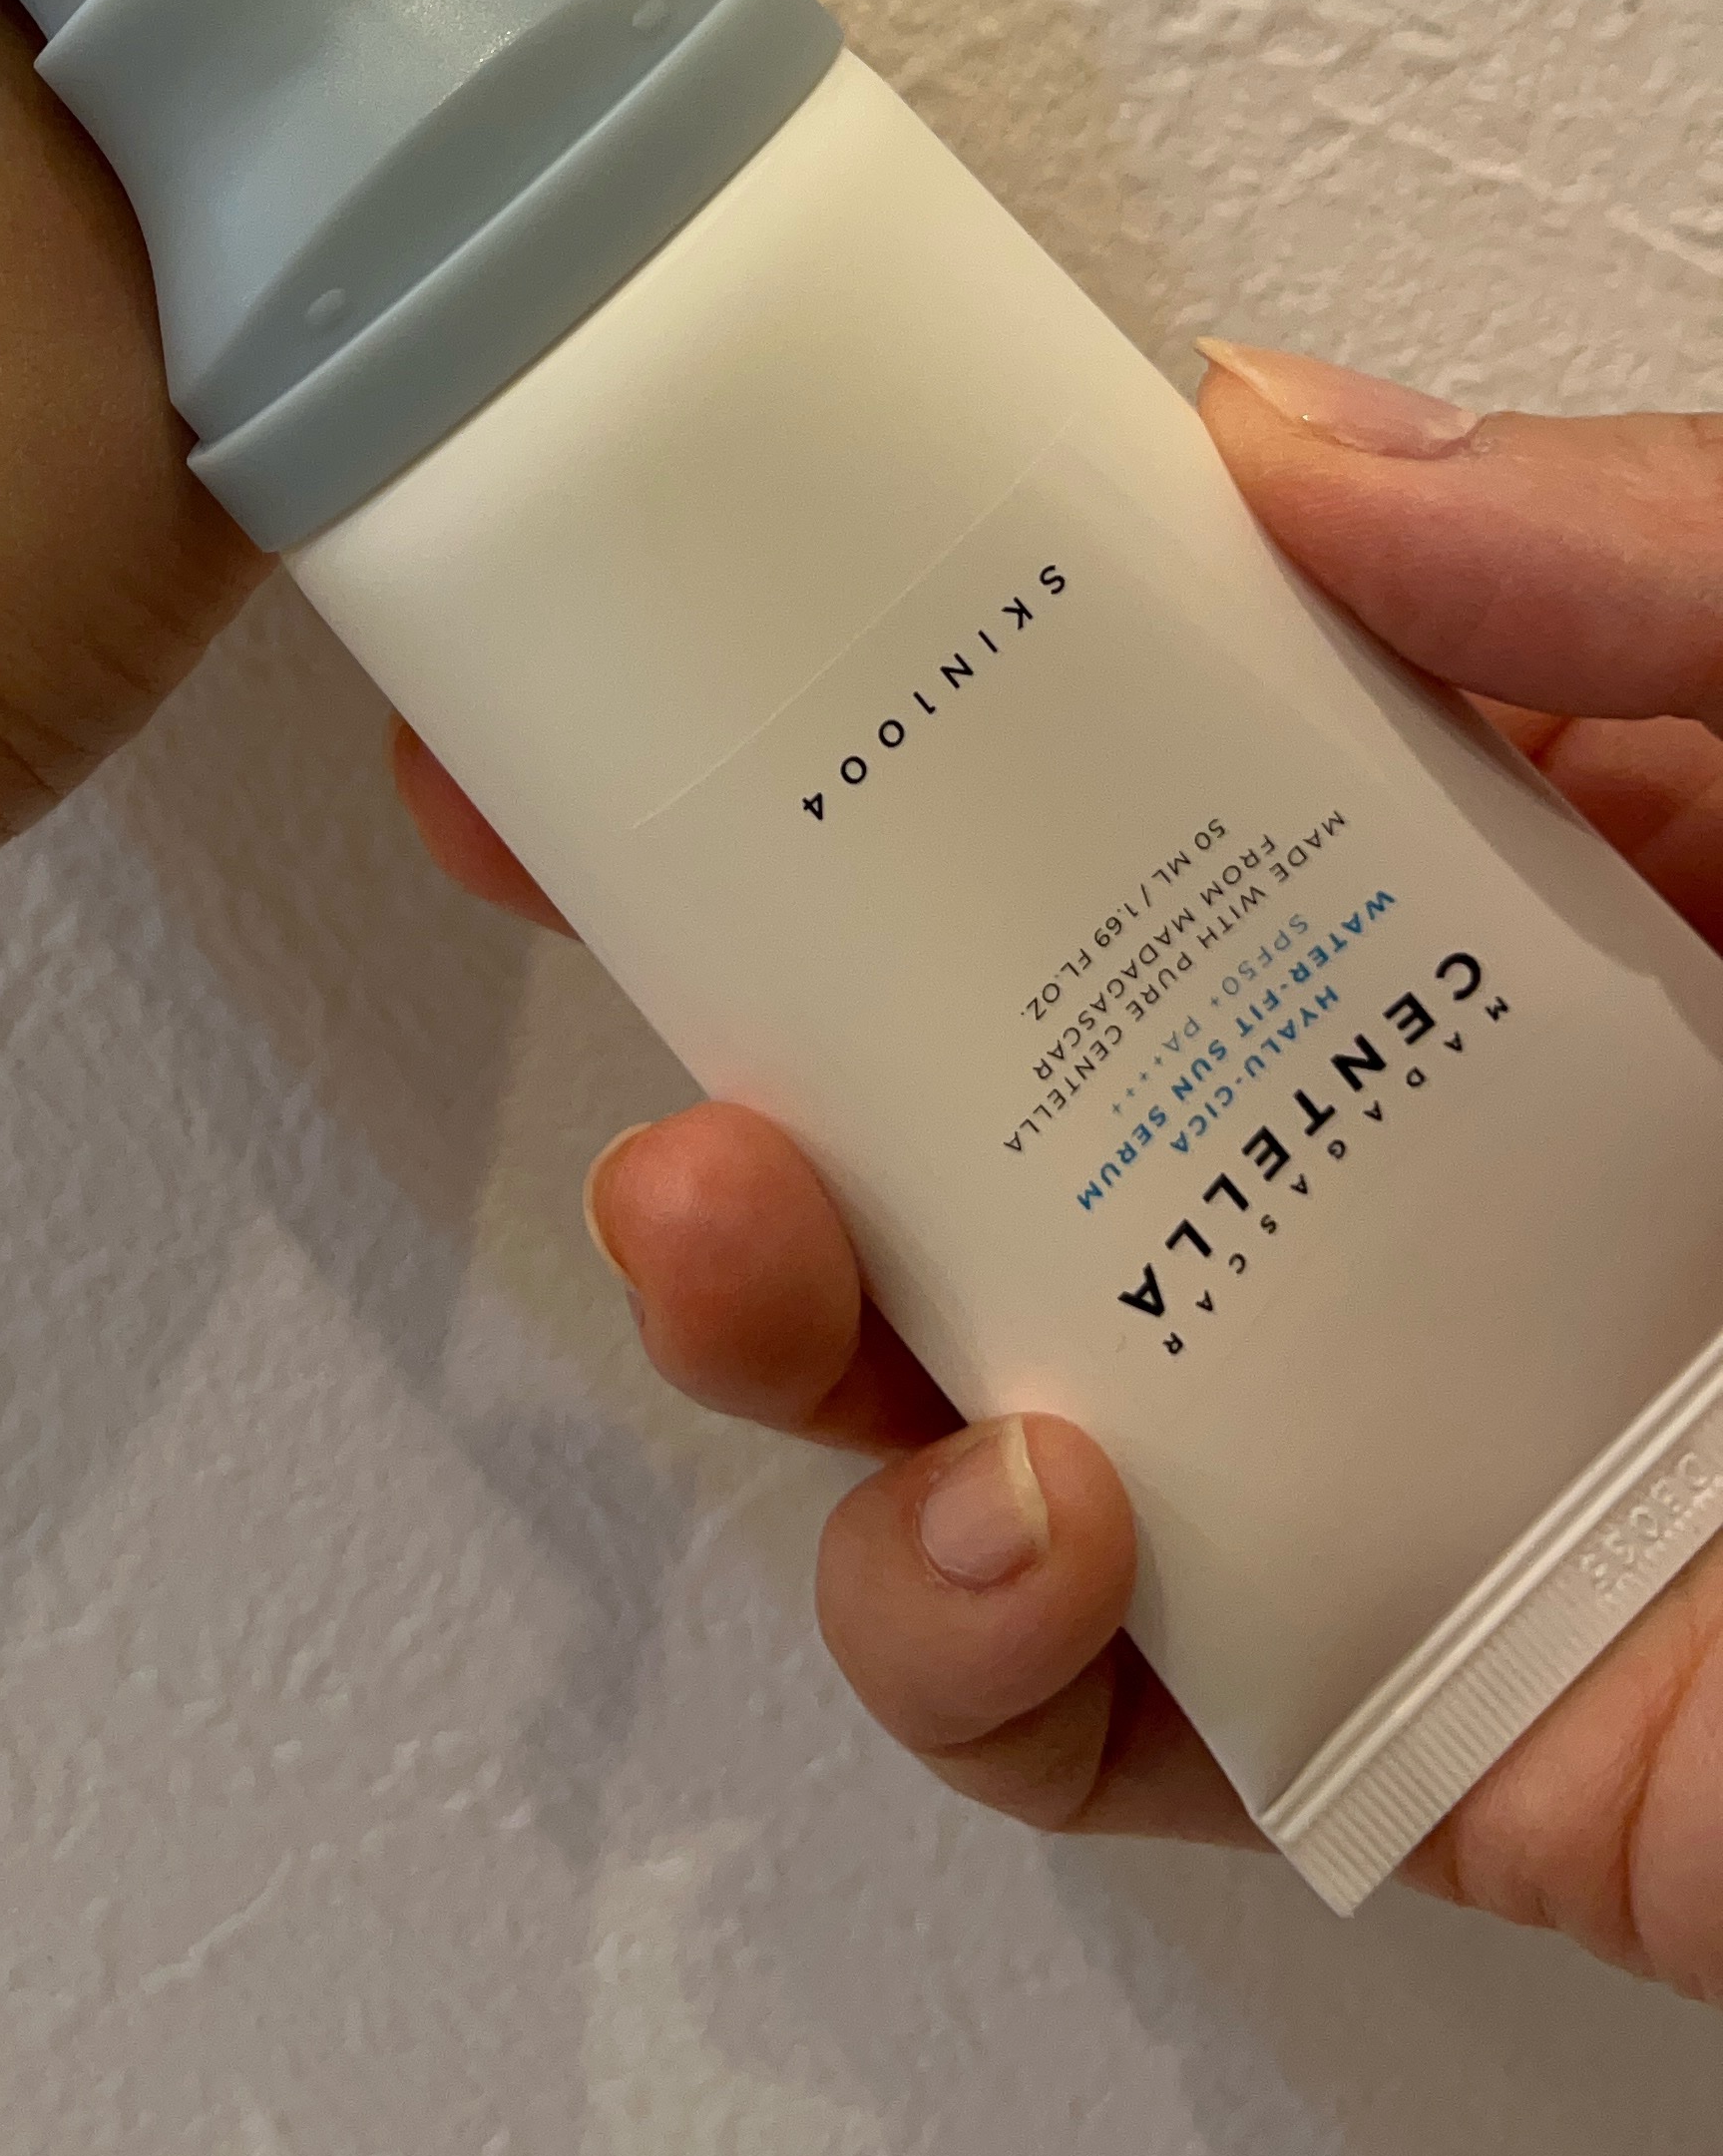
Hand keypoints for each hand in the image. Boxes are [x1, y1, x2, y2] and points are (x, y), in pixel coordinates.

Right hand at [399, 337, 1722, 1991]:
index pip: (1132, 744)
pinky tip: (1027, 1519)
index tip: (645, 585)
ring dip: (753, 1294)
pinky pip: (1076, 1697)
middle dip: (711, 953)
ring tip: (732, 1217)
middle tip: (543, 850)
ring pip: (945, 1358)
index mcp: (1537, 882)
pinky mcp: (1384, 1716)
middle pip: (968, 1039)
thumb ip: (1655, 566)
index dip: (868, 661)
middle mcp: (1413, 1138)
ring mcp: (1382, 1429)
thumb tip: (1269, 439)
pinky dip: (961, 1633)